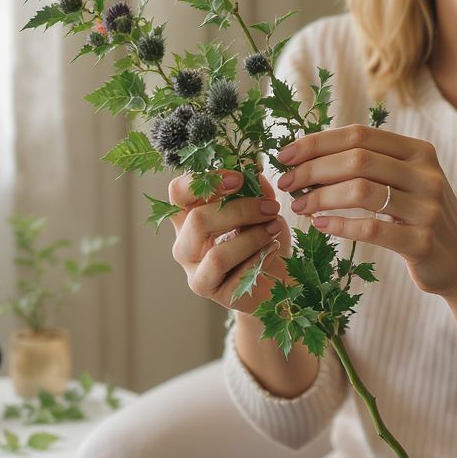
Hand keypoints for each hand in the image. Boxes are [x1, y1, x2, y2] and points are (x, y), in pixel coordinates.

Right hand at [168, 171, 292, 310]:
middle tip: (271, 206)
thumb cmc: (264, 239)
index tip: (239, 178)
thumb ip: (254, 188)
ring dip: (253, 237)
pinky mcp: (212, 293)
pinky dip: (258, 258)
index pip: (178, 191)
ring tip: (275, 228)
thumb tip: (251, 164)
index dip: (206, 181)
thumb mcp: (261, 208)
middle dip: (240, 210)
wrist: (278, 280)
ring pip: (217, 255)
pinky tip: (274, 248)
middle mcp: (184, 244)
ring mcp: (195, 272)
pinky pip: (236, 276)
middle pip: (197, 220)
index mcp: (188, 216)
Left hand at [276, 125, 456, 301]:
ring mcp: (427, 208)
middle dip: (313, 169)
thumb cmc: (420, 217)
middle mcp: (426, 174)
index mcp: (418, 151)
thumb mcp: (404, 182)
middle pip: (357, 159)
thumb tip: (307, 157)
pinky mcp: (423, 242)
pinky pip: (371, 228)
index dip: (317, 142)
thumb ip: (369, 165)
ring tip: (298, 206)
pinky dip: (338, 225)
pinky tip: (319, 225)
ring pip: (361, 190)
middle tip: (286, 184)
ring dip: (321, 197)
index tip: (285, 156)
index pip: (359, 134)